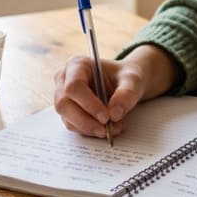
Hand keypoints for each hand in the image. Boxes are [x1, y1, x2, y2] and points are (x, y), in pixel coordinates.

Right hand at [52, 44, 179, 138]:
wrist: (125, 85)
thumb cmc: (125, 77)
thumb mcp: (132, 81)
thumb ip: (126, 94)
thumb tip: (114, 114)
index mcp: (77, 65)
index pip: (74, 86)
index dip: (88, 103)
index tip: (106, 116)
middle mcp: (65, 80)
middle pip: (64, 104)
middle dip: (86, 121)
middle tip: (106, 130)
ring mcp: (64, 97)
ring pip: (67, 119)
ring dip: (90, 129)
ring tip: (113, 129)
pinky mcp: (68, 113)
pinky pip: (74, 126)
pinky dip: (90, 132)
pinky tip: (107, 129)